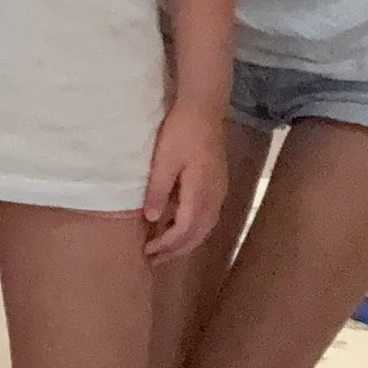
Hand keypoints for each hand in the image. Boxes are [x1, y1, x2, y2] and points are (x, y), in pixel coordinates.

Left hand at [143, 98, 225, 261]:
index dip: (167, 245)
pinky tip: (178, 225)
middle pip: (198, 234)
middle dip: (176, 249)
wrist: (203, 109)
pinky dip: (192, 227)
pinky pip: (206, 215)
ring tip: (165, 248)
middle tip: (154, 259)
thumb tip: (152, 219)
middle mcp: (215, 197)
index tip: (148, 252)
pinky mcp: (217, 184)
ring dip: (185, 240)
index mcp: (201, 193)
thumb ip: (159, 190)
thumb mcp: (164, 160)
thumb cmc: (180, 132)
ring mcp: (219, 191)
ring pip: (205, 227)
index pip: (185, 230)